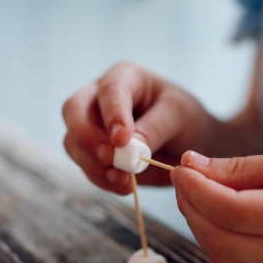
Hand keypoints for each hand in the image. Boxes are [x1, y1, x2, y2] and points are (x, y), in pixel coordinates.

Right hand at [62, 62, 214, 194]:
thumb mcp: (179, 116)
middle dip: (87, 138)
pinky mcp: (93, 153)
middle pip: (73, 111)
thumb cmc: (185, 119)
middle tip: (111, 159)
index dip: (112, 114)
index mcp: (125, 77)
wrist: (189, 144)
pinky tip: (123, 185)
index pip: (109, 90)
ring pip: (73, 142)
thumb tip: (128, 147)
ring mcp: (92, 126)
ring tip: (125, 181)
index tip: (122, 140)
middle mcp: (100, 98)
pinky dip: (101, 179)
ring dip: (94, 165)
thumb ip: (155, 128)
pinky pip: (86, 166)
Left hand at [170, 145, 262, 262]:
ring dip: (202, 227)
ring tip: (199, 194)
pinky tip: (221, 216)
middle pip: (221, 239)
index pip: (229, 211)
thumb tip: (191, 167)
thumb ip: (242, 169)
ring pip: (226, 259)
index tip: (180, 166)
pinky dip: (224, 243)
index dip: (196, 189)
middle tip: (185, 177)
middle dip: (192, 208)